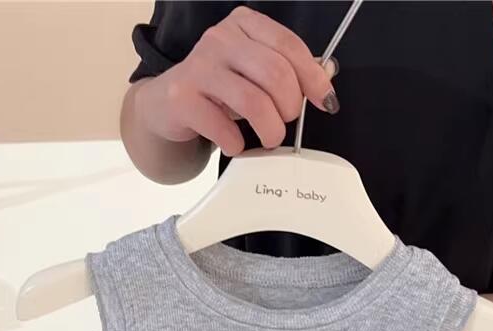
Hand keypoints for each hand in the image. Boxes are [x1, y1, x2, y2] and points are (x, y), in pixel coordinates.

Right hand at [135, 5, 339, 156]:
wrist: (167, 105)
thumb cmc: (217, 89)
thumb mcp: (252, 70)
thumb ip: (287, 69)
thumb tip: (326, 77)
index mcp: (244, 25)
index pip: (288, 46)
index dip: (312, 78)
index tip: (324, 101)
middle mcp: (220, 39)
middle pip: (275, 74)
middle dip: (289, 107)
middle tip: (286, 122)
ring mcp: (199, 67)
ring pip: (253, 102)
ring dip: (270, 129)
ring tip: (270, 139)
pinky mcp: (183, 98)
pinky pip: (223, 127)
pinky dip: (236, 143)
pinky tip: (235, 144)